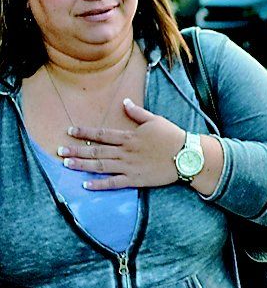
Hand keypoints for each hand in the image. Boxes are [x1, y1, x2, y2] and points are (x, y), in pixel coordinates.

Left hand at [58, 98, 184, 189]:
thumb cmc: (173, 137)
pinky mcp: (135, 179)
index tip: (70, 131)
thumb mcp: (156, 120)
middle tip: (59, 151)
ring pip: (100, 165)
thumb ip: (137, 113)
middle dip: (76, 150)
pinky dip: (99, 184)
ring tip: (66, 164)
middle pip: (96, 150)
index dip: (85, 132)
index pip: (102, 134)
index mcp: (129, 136)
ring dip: (82, 165)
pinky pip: (114, 183)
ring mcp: (129, 166)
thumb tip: (124, 102)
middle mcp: (125, 151)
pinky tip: (86, 185)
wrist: (187, 156)